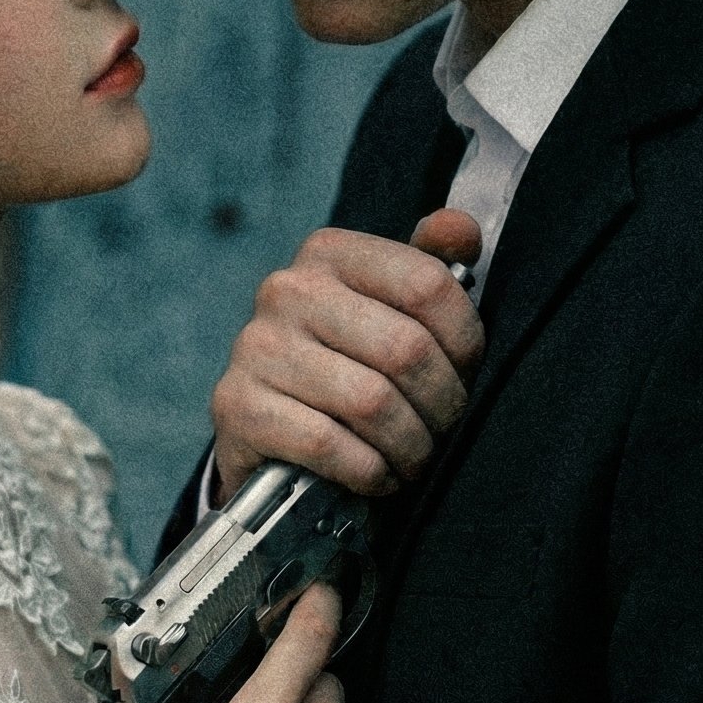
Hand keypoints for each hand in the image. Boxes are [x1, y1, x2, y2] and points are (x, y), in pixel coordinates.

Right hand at [211, 207, 484, 498]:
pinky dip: (367, 471)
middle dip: (441, 403)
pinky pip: (328, 444)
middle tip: (443, 426)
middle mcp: (287, 290)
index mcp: (329, 254)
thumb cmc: (347, 368)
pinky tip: (376, 474)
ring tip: (414, 456)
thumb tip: (460, 228)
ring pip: (372, 402)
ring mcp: (256, 347)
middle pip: (405, 348)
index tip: (465, 372)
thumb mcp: (387, 312)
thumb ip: (428, 268)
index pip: (428, 283)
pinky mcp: (237, 405)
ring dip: (409, 444)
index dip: (464, 340)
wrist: (269, 437)